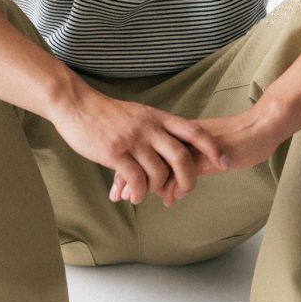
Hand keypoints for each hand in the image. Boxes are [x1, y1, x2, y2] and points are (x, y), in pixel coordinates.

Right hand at [49, 84, 229, 204]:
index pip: (194, 131)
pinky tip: (133, 196)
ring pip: (159, 173)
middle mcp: (149, 128)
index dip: (212, 147)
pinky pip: (136, 180)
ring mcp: (133, 140)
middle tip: (185, 192)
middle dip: (188, 179)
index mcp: (157, 117)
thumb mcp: (137, 114)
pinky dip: (139, 194)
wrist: (76, 105)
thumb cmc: (105, 113)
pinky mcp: (115, 152)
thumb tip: (169, 147)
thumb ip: (155, 128)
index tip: (224, 161)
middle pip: (182, 157)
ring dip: (157, 190)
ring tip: (147, 195)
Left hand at [110, 108, 281, 207]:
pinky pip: (186, 169)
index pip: (145, 150)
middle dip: (129, 176)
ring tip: (132, 199)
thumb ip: (185, 169)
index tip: (116, 185)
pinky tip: (167, 198)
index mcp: (176, 133)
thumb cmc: (236, 139)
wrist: (263, 124)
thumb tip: (168, 190)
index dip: (129, 166)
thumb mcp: (205, 156)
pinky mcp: (208, 152)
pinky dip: (174, 185)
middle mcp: (180, 136)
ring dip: (145, 183)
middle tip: (116, 195)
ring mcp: (194, 144)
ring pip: (161, 163)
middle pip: (146, 156)